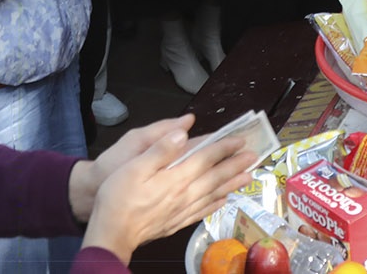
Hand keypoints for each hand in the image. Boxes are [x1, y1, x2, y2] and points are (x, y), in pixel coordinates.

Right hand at [74, 116, 261, 262]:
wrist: (112, 234)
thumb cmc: (118, 197)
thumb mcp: (135, 166)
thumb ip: (161, 149)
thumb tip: (183, 132)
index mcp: (176, 177)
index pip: (206, 158)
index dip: (224, 147)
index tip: (240, 140)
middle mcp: (184, 194)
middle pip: (215, 176)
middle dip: (235, 165)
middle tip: (254, 156)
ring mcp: (182, 210)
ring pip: (213, 194)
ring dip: (232, 184)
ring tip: (248, 177)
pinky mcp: (176, 222)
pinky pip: (203, 211)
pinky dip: (216, 204)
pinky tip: (223, 201)